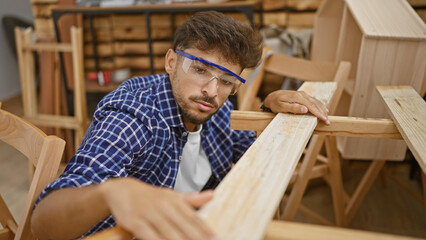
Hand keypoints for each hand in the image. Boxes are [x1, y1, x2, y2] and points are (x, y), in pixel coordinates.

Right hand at [100, 178, 215, 239]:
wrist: (121, 190)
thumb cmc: (150, 196)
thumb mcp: (171, 195)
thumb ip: (192, 199)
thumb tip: (212, 195)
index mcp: (175, 201)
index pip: (193, 217)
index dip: (205, 229)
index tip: (216, 239)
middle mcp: (164, 206)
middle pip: (184, 226)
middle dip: (196, 238)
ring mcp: (150, 214)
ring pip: (169, 233)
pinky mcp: (135, 222)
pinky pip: (149, 236)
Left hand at [264, 90, 329, 124]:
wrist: (272, 97)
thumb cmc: (275, 103)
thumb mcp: (281, 107)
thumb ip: (293, 108)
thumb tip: (305, 109)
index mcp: (297, 97)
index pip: (311, 106)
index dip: (318, 113)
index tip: (324, 119)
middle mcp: (302, 94)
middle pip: (315, 104)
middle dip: (322, 113)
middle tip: (328, 122)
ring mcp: (303, 94)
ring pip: (316, 102)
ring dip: (322, 109)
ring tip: (327, 117)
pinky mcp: (303, 96)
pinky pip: (313, 100)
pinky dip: (319, 105)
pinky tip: (324, 109)